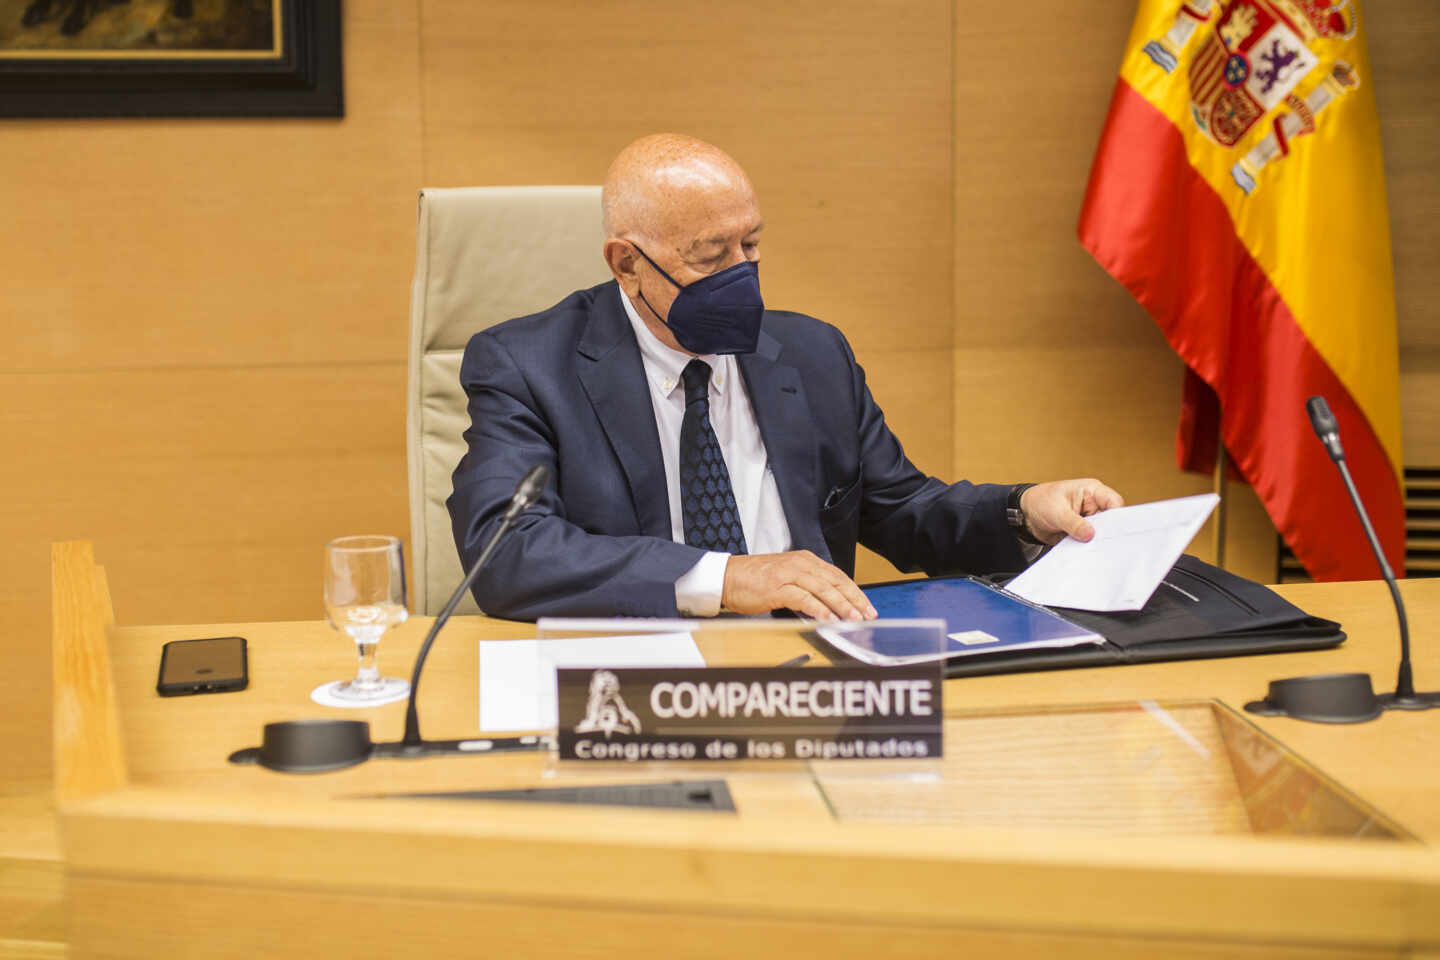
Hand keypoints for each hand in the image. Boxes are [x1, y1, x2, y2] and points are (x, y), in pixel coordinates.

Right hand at [722, 551, 876, 621]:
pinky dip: (817, 608)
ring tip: (853, 618)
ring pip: (823, 589)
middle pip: (835, 581)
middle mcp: (800, 563)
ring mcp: (789, 574)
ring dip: (841, 605)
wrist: (726, 577)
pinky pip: (803, 597)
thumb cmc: (754, 580)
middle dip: (854, 599)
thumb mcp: (787, 578)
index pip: (837, 576)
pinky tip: (828, 618)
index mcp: (805, 560)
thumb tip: (830, 605)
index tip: (867, 606)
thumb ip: (808, 587)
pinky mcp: (777, 587)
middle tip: (868, 614)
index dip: (855, 592)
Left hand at [1020, 479, 1124, 544]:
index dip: (1118, 516)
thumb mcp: (1057, 512)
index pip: (1113, 502)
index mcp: (1091, 491)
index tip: (1116, 531)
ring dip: (1098, 541)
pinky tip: (1087, 555)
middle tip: (1106, 546)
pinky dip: (1089, 547)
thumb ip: (1074, 523)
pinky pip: (1091, 541)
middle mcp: (1093, 505)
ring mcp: (1089, 519)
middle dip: (1108, 532)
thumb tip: (1090, 535)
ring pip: (1101, 532)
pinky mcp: (1082, 532)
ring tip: (1096, 552)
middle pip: (1111, 519)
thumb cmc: (1040, 502)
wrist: (1025, 515)